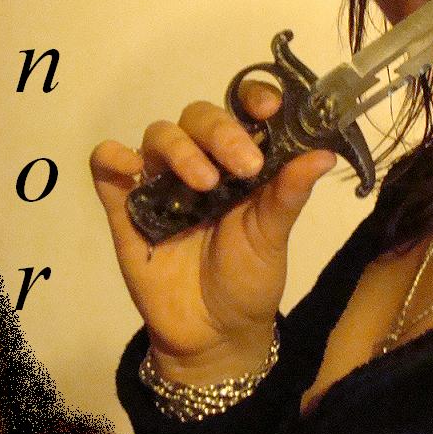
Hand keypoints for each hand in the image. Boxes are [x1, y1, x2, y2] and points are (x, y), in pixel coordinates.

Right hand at [90, 82, 335, 381]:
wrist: (213, 335)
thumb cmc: (249, 279)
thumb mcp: (273, 237)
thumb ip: (290, 193)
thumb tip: (325, 154)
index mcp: (242, 160)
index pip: (243, 110)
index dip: (253, 98)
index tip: (268, 108)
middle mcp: (202, 161)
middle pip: (199, 117)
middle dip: (222, 132)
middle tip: (244, 166)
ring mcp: (161, 181)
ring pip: (159, 135)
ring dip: (181, 149)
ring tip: (204, 185)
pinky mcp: (125, 206)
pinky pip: (107, 166)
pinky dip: (113, 157)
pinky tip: (130, 168)